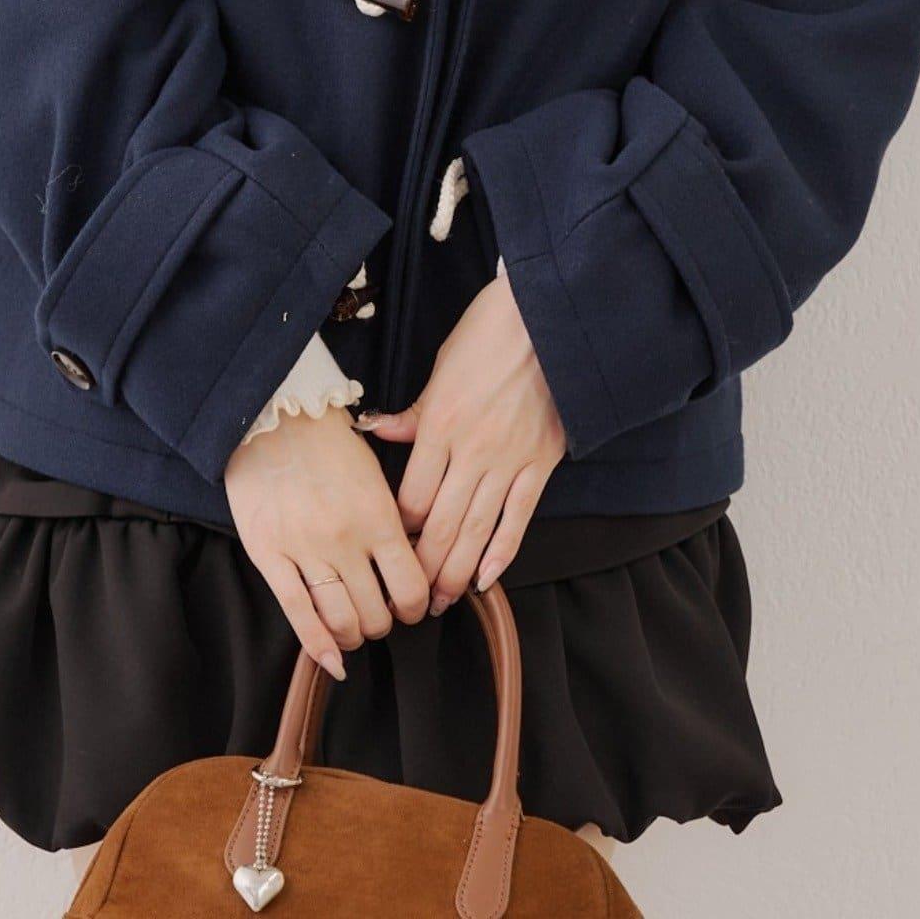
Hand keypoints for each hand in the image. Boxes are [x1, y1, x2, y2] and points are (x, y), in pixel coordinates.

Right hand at [224, 405, 430, 679]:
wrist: (275, 416)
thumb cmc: (329, 441)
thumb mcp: (376, 474)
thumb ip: (393, 520)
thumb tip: (410, 561)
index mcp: (379, 516)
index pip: (411, 586)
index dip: (417, 606)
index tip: (412, 605)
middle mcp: (346, 540)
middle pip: (377, 613)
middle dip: (384, 623)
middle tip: (381, 615)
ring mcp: (306, 551)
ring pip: (341, 622)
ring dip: (355, 635)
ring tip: (356, 629)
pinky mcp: (270, 557)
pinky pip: (298, 615)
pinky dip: (318, 647)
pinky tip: (333, 662)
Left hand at [356, 267, 564, 613]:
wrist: (546, 317)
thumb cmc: (489, 333)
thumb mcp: (440, 367)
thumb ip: (412, 413)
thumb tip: (373, 431)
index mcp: (441, 424)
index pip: (412, 496)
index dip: (398, 530)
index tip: (389, 551)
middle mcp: (472, 450)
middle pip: (441, 525)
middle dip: (423, 568)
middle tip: (411, 602)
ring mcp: (509, 459)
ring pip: (478, 530)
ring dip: (456, 572)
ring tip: (442, 602)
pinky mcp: (541, 462)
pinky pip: (519, 516)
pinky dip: (503, 551)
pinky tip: (487, 577)